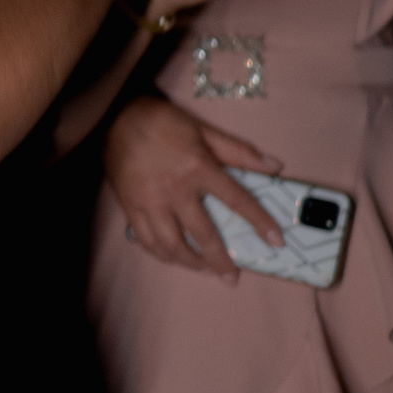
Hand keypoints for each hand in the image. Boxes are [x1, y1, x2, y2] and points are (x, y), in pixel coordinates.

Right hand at [105, 95, 281, 276]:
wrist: (115, 115)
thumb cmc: (163, 121)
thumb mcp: (204, 129)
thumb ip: (239, 150)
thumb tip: (275, 166)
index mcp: (198, 168)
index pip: (237, 200)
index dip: (260, 222)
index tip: (276, 241)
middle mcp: (175, 190)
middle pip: (202, 234)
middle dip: (220, 260)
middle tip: (232, 278)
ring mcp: (150, 201)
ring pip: (171, 244)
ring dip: (190, 263)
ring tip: (203, 270)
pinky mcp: (130, 206)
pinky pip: (146, 239)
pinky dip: (161, 254)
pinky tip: (172, 258)